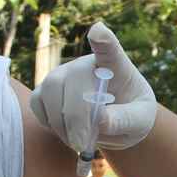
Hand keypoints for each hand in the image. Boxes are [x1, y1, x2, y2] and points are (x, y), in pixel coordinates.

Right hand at [29, 22, 156, 153]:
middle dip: (75, 116)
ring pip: (50, 90)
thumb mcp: (139, 121)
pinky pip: (38, 103)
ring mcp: (64, 74)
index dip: (103, 39)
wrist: (118, 120)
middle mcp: (87, 64)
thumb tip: (100, 119)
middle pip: (72, 80)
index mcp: (117, 65)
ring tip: (79, 142)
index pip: (109, 47)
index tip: (99, 32)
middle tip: (82, 145)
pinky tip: (66, 132)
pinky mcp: (47, 89)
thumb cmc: (132, 115)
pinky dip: (48, 122)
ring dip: (61, 123)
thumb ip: (123, 120)